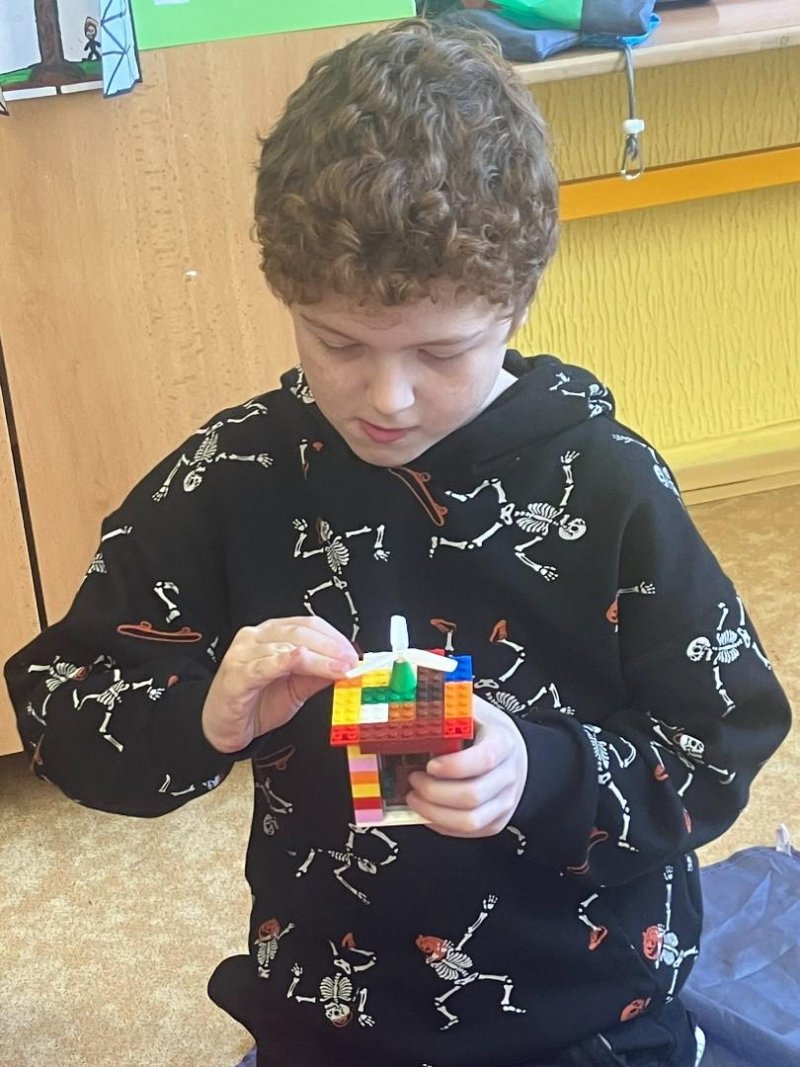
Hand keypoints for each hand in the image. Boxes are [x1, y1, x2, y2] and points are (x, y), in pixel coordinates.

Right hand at [202, 616, 356, 752]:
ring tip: (339, 669)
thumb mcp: (296, 688)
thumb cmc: (255, 702)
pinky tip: (299, 659)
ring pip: (286, 648)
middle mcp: (256, 638)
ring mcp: (243, 655)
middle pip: (300, 633)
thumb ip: (318, 675)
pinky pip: (263, 666)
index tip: (354, 653)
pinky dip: (283, 661)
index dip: (334, 637)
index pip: (308, 625)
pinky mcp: (236, 676)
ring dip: (318, 658)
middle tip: (351, 661)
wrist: (222, 728)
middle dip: (330, 647)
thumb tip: (347, 667)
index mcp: (272, 634)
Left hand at [405, 695, 527, 838]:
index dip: (455, 765)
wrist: (516, 756)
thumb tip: (410, 684)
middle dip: (434, 791)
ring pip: (468, 820)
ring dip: (433, 811)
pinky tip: (425, 809)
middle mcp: (507, 776)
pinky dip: (439, 824)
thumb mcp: (473, 709)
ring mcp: (503, 803)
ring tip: (414, 795)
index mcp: (503, 742)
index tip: (430, 763)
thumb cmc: (487, 732)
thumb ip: (448, 700)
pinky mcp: (494, 822)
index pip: (485, 758)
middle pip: (472, 795)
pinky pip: (465, 832)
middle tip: (413, 778)